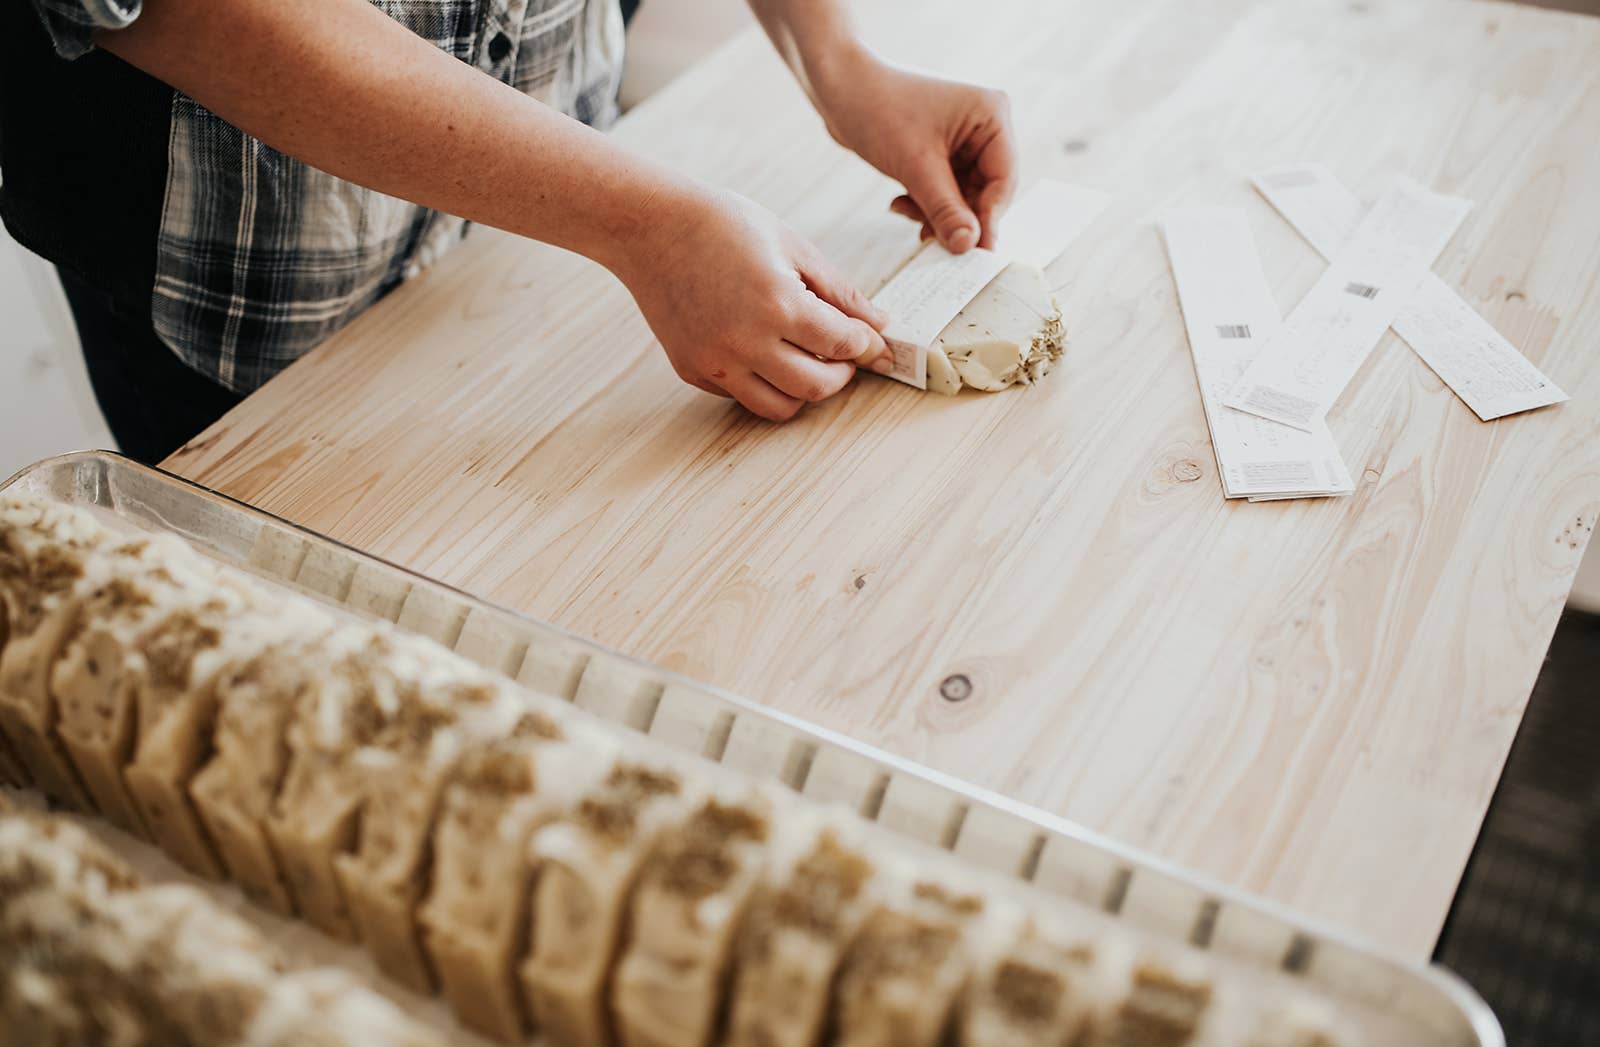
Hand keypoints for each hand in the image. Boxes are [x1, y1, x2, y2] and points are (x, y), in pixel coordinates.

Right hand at [614, 187, 890, 420]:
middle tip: (843, 356)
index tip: (873, 343)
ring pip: (779, 407)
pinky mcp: (692, 369)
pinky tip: (763, 350)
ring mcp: (715, 361)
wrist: (651, 227)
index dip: (866, 346)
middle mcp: (745, 341)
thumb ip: (840, 292)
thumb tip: (880, 326)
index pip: (842, 345)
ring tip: (807, 360)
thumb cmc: (723, 225)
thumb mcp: (793, 246)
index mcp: (777, 303)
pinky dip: (763, 382)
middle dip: (841, 375)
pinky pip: (742, 395)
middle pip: (816, 387)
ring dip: (804, 390)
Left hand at [814, 53, 1016, 251]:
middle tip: (936, 244)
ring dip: (936, 213)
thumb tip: (969, 246)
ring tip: (907, 212)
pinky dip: (924, 204)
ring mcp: (962, 141)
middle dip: (958, 218)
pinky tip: (900, 203)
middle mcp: (983, 127)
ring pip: (962, 197)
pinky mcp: (941, 153)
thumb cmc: (878, 109)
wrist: (839, 90)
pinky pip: (944, 191)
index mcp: (990, 117)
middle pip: (985, 192)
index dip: (989, 217)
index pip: (1003, 179)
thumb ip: (945, 209)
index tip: (974, 251)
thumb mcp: (915, 166)